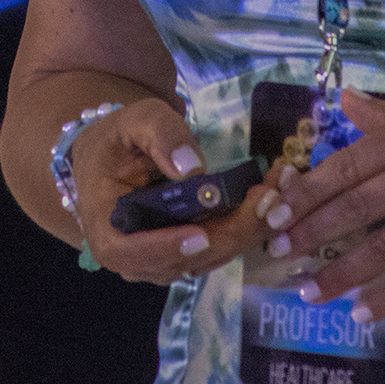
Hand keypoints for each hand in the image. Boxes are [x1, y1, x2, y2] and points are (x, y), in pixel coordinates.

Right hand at [71, 98, 295, 285]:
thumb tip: (191, 166)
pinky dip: (247, 226)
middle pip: (184, 259)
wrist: (117, 156)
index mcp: (107, 231)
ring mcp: (165, 261)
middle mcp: (135, 258)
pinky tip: (271, 197)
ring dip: (248, 229)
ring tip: (278, 190)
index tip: (199, 236)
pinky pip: (220, 248)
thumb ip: (160, 136)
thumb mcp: (135, 122)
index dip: (165, 248)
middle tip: (268, 197)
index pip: (128, 251)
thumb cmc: (119, 139)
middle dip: (231, 230)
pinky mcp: (189, 255)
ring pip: (210, 257)